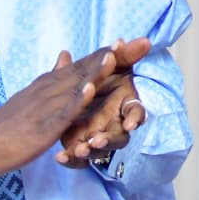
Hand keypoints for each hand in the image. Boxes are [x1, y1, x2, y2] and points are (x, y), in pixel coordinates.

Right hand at [0, 46, 115, 179]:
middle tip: (129, 42)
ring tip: (113, 56)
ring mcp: (45, 108)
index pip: (79, 65)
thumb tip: (65, 54)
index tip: (123, 41)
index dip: (101, 54)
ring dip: (94, 72)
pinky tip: (90, 90)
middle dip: (105, 57)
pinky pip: (62, 113)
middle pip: (81, 70)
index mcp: (47, 84)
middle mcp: (47, 90)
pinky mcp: (42, 127)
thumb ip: (52, 76)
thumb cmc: (8, 123)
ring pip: (74, 87)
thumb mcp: (32, 94)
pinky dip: (76, 100)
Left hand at [56, 37, 154, 167]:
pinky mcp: (80, 147)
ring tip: (79, 149)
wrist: (70, 95)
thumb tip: (138, 40)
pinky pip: (79, 159)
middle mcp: (114, 125)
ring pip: (99, 150)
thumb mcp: (105, 67)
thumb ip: (120, 56)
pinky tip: (60, 157)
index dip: (134, 119)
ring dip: (90, 151)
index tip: (131, 124)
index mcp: (123, 106)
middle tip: (97, 140)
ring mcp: (98, 138)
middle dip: (109, 140)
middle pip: (120, 137)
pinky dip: (71, 159)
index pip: (136, 113)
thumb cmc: (97, 81)